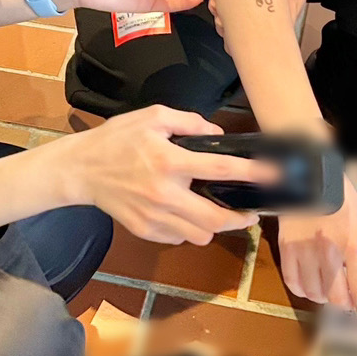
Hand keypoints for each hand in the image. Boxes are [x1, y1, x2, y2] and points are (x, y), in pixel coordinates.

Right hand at [64, 105, 276, 245]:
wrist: (81, 169)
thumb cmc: (117, 139)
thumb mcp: (152, 117)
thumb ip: (188, 121)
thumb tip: (216, 134)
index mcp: (170, 161)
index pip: (222, 170)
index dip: (253, 173)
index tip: (275, 175)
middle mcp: (165, 194)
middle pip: (216, 218)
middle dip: (240, 218)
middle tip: (250, 212)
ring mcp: (154, 217)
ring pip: (200, 235)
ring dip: (214, 225)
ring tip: (217, 213)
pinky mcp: (145, 231)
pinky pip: (178, 238)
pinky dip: (189, 230)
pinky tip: (186, 214)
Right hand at [278, 176, 356, 320]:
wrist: (307, 175)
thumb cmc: (338, 197)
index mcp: (353, 242)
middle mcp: (329, 250)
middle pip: (335, 296)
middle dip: (343, 302)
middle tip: (344, 298)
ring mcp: (305, 249)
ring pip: (314, 292)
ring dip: (322, 296)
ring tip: (325, 289)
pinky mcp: (286, 247)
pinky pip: (292, 281)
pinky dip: (301, 289)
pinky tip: (307, 285)